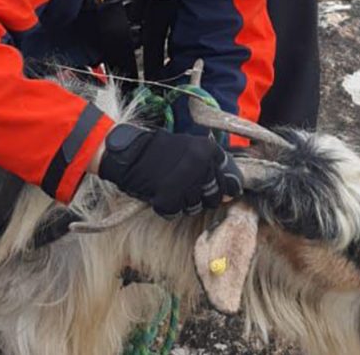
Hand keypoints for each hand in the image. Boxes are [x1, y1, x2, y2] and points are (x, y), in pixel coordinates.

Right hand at [97, 125, 242, 217]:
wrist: (130, 154)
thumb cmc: (160, 150)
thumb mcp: (190, 147)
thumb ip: (211, 166)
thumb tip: (230, 193)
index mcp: (208, 150)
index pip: (229, 177)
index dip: (222, 184)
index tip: (214, 186)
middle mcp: (200, 166)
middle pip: (215, 196)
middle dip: (204, 197)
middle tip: (187, 188)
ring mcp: (185, 184)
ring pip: (196, 206)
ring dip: (186, 202)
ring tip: (173, 189)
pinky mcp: (170, 199)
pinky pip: (177, 212)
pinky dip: (170, 208)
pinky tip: (162, 194)